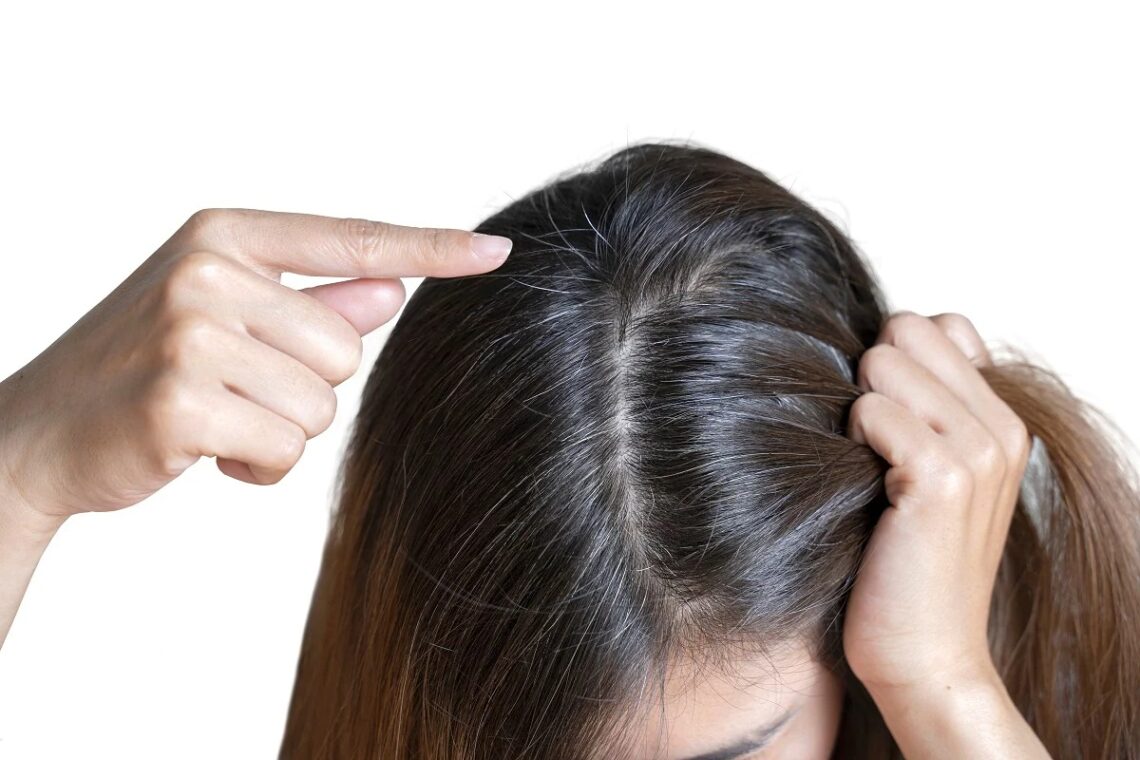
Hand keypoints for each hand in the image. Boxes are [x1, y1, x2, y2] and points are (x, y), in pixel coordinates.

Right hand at [0, 208, 512, 527]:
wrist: (41, 430)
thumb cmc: (146, 369)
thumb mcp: (225, 316)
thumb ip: (313, 301)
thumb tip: (394, 288)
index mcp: (225, 235)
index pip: (352, 239)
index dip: (432, 250)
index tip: (497, 253)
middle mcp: (207, 270)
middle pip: (345, 349)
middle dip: (303, 388)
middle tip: (234, 389)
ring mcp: (189, 331)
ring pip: (320, 405)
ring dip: (280, 432)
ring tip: (216, 419)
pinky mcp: (180, 400)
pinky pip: (284, 449)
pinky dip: (257, 468)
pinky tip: (206, 454)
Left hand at [841, 311, 1048, 756]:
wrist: (925, 654)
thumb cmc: (907, 565)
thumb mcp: (929, 477)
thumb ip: (925, 411)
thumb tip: (876, 351)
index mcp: (1001, 421)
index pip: (940, 324)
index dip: (896, 360)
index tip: (887, 421)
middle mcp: (1000, 427)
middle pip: (907, 328)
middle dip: (871, 374)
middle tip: (870, 443)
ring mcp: (978, 451)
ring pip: (883, 360)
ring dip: (857, 409)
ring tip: (869, 466)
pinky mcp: (942, 478)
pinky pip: (871, 411)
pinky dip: (852, 440)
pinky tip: (867, 485)